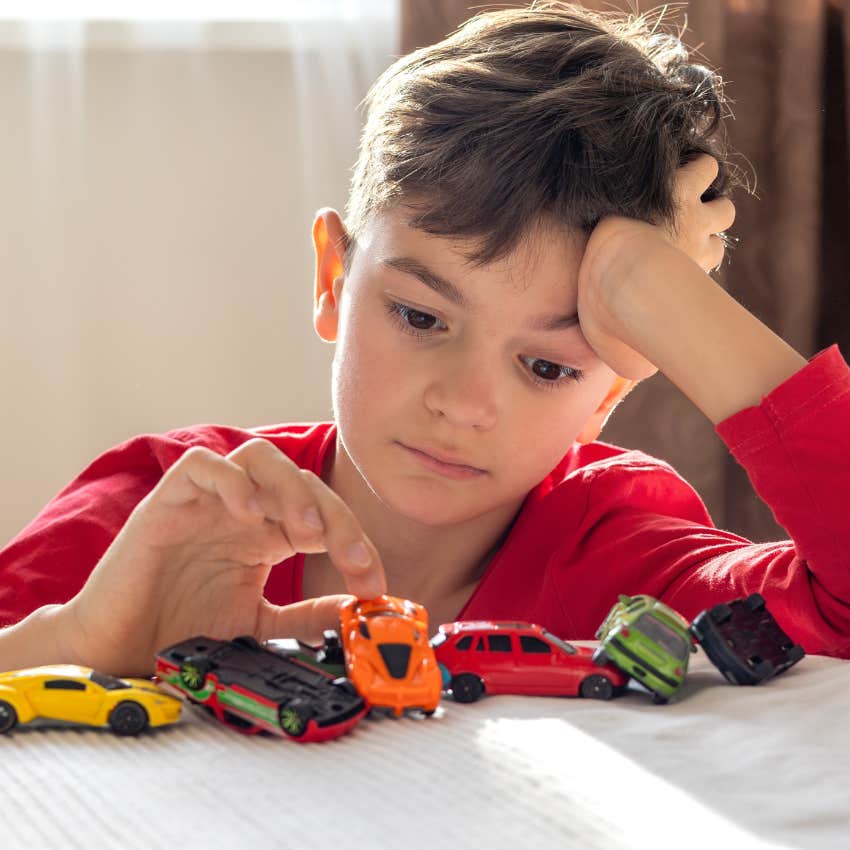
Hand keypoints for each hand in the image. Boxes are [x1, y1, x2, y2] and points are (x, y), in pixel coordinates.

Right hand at [62, 438, 385, 675]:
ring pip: (258, 458)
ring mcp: (206, 502)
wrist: (119, 651)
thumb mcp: (258, 626)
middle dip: (335, 517)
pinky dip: (230, 482)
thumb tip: (356, 608)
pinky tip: (248, 515)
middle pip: (301, 481)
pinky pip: (201, 466)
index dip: (354, 542)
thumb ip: (304, 616)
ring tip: (304, 532)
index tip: (374, 584)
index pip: (322, 515)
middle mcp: (242, 510)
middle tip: (351, 558)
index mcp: (267, 534)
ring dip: (290, 489)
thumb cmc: (182, 631)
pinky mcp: (167, 501)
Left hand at [577, 154, 735, 378]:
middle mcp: (703, 245)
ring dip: (705, 193)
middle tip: (680, 214)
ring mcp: (695, 217)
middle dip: (707, 217)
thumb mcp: (626, 355)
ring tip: (682, 187)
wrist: (616, 278)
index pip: (712, 256)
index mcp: (693, 276)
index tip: (675, 248)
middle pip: (723, 222)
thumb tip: (639, 376)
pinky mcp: (680, 187)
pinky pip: (704, 165)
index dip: (696, 250)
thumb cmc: (615, 320)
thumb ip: (633, 361)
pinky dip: (694, 165)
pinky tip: (672, 166)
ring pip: (721, 201)